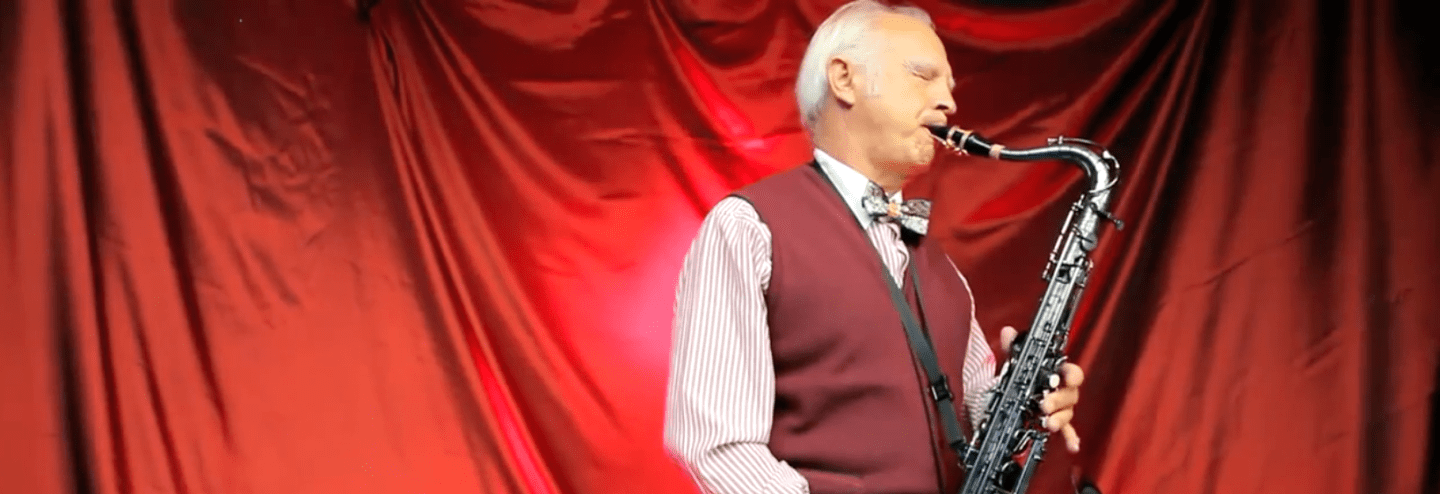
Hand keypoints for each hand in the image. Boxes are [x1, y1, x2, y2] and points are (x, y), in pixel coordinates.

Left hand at [999, 326, 1084, 452]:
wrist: (1000, 400)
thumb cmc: (1016, 380)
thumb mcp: (1011, 364)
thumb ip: (1011, 348)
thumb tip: (1007, 331)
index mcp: (1055, 374)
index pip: (1071, 372)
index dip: (1070, 374)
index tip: (1064, 377)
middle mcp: (1060, 391)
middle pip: (1069, 395)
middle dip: (1058, 399)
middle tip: (1044, 404)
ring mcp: (1058, 408)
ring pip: (1067, 413)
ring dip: (1059, 418)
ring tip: (1048, 422)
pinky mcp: (1052, 423)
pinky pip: (1066, 431)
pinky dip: (1069, 437)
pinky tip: (1072, 445)